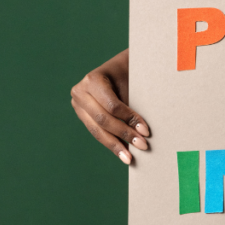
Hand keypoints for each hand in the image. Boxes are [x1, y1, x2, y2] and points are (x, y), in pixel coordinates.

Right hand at [70, 49, 150, 164]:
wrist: (121, 66)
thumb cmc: (131, 72)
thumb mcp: (132, 81)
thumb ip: (134, 102)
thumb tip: (145, 130)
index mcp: (93, 80)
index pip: (112, 106)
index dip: (129, 119)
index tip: (146, 131)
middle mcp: (80, 92)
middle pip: (103, 120)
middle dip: (124, 135)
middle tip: (143, 146)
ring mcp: (78, 104)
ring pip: (97, 130)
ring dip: (115, 145)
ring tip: (130, 158)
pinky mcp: (82, 115)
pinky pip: (96, 131)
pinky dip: (111, 142)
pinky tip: (122, 153)